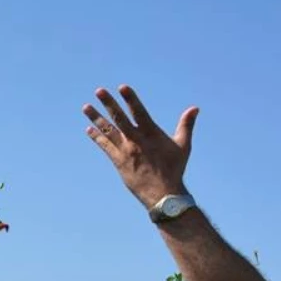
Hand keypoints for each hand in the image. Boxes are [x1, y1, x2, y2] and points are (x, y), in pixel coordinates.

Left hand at [83, 85, 198, 209]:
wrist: (163, 193)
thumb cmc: (174, 168)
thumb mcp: (183, 145)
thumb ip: (186, 125)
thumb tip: (194, 108)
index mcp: (151, 133)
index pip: (139, 112)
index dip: (130, 99)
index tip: (122, 87)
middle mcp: (136, 140)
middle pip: (119, 118)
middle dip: (109, 103)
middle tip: (99, 91)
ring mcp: (125, 150)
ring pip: (108, 131)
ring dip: (96, 118)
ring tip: (86, 107)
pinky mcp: (118, 161)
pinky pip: (105, 146)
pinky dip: (97, 137)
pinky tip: (89, 129)